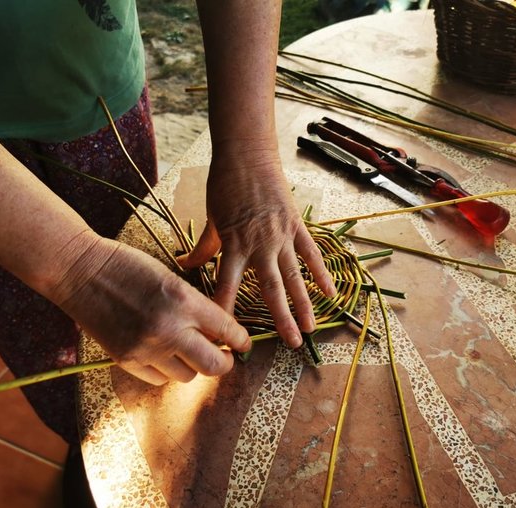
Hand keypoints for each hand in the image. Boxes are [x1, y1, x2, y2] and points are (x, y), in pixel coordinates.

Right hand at [51, 233, 251, 383]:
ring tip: (185, 350)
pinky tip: (160, 353)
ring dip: (192, 366)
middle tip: (224, 356)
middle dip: (225, 363)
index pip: (228, 331)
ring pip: (188, 376)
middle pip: (215, 366)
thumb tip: (219, 334)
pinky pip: (160, 379)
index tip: (243, 344)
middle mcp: (169, 328)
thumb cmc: (128, 267)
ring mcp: (147, 348)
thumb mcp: (171, 278)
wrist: (80, 271)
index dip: (241, 341)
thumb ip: (195, 307)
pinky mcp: (127, 360)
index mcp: (185, 301)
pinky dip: (166, 370)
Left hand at [177, 146, 335, 347]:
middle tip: (290, 345)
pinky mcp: (296, 225)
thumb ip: (203, 247)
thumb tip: (184, 265)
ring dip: (304, 304)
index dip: (227, 311)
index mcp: (233, 245)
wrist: (247, 155)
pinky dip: (321, 273)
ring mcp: (281, 236)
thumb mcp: (210, 219)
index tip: (227, 336)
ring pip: (295, 276)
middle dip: (281, 319)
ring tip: (311, 328)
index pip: (227, 285)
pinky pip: (311, 253)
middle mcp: (259, 245)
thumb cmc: (224, 185)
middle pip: (271, 289)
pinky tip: (331, 294)